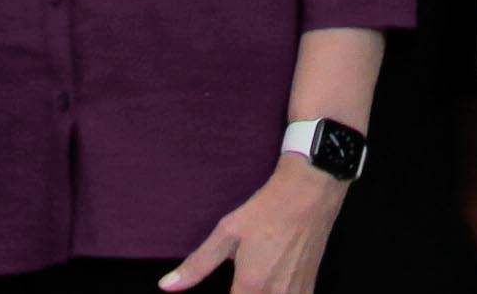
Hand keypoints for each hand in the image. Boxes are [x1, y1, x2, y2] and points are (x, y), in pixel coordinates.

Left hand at [161, 152, 345, 293]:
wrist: (310, 193)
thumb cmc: (267, 209)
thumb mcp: (227, 232)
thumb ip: (197, 265)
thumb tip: (166, 286)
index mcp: (251, 286)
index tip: (226, 289)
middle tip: (237, 284)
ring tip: (251, 284)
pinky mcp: (309, 290)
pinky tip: (270, 285)